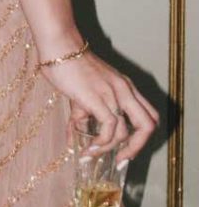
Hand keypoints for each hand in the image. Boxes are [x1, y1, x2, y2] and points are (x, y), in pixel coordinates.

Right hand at [37, 41, 159, 162]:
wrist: (59, 46)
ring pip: (126, 132)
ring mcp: (113, 94)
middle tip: (119, 159)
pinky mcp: (98, 98)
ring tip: (92, 154)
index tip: (124, 150)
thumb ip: (84, 113)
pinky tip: (87, 148)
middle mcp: (124, 90)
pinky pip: (109, 129)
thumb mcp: (85, 91)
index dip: (141, 137)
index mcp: (125, 86)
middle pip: (148, 125)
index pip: (149, 115)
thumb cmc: (68, 65)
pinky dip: (100, 144)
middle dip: (136, 148)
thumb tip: (74, 137)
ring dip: (109, 149)